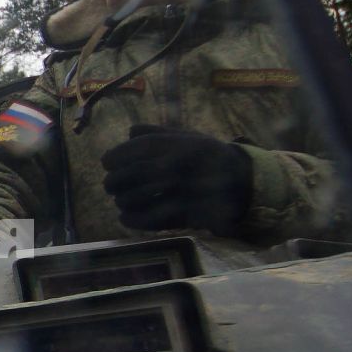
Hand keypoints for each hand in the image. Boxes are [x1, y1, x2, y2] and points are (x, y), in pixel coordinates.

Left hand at [100, 124, 252, 234]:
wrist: (244, 181)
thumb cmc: (210, 156)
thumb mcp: (189, 137)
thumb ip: (158, 133)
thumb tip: (129, 132)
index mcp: (176, 145)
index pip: (135, 149)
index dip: (115, 157)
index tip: (107, 163)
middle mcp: (175, 167)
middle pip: (129, 175)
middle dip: (113, 181)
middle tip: (110, 185)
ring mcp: (178, 192)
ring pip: (135, 198)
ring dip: (122, 200)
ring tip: (120, 200)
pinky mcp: (183, 214)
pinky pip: (149, 219)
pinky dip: (132, 219)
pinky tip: (126, 217)